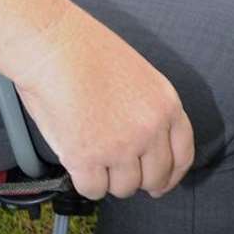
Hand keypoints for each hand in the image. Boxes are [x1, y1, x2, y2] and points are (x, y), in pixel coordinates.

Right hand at [10, 2, 193, 200]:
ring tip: (89, 150)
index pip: (182, 155)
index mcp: (165, 104)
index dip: (171, 174)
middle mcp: (149, 129)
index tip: (160, 182)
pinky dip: (82, 179)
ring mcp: (120, 147)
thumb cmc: (83, 48)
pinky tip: (75, 158)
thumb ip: (147, 110)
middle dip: (136, 178)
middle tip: (117, 169)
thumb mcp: (137, 74)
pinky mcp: (88, 159)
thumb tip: (143, 146)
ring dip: (107, 177)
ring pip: (123, 188)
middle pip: (154, 179)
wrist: (51, 44)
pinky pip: (92, 190)